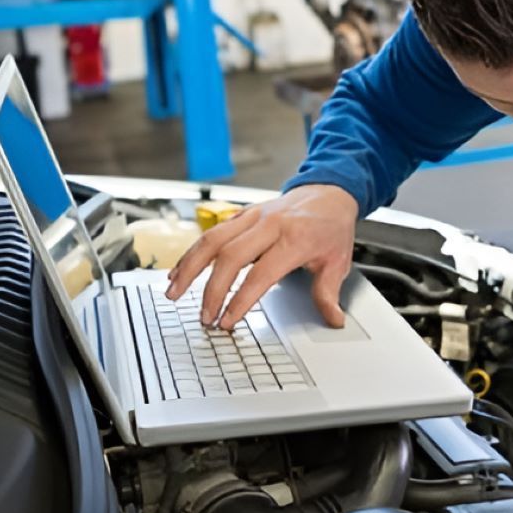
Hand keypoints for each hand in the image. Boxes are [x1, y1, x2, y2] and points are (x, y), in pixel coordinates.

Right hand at [168, 184, 358, 329]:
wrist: (328, 192)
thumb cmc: (331, 227)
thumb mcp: (338, 261)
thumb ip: (328, 292)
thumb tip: (333, 320)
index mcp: (295, 239)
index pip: (261, 273)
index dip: (241, 299)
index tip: (228, 321)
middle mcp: (269, 225)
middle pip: (230, 256)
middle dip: (212, 290)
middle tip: (204, 316)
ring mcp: (253, 217)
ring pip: (212, 240)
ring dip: (190, 267)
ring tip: (174, 292)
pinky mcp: (242, 215)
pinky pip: (211, 233)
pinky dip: (193, 253)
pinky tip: (180, 271)